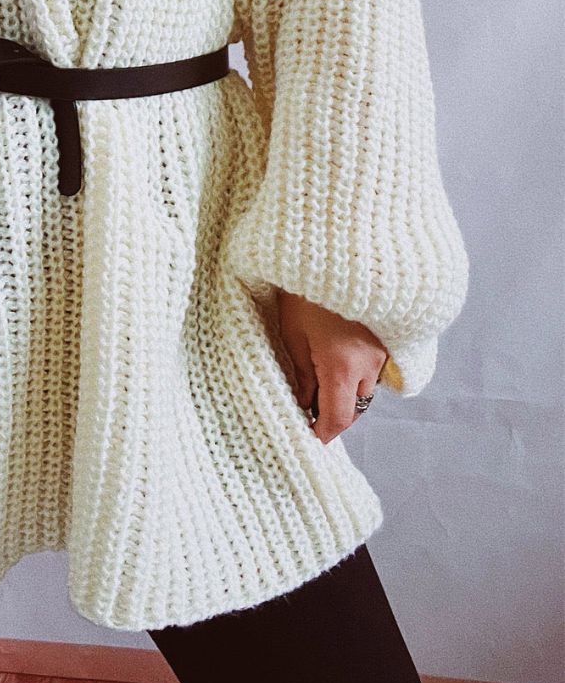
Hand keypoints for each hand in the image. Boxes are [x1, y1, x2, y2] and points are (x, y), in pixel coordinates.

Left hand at [276, 290, 387, 443]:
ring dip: (348, 391)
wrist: (343, 246)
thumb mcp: (293, 331)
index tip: (309, 436)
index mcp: (342, 366)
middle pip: (357, 407)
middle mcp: (370, 364)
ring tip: (320, 381)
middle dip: (335, 414)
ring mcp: (383, 349)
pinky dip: (359, 371)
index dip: (324, 432)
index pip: (338, 418)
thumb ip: (300, 372)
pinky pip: (375, 366)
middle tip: (309, 410)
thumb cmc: (308, 287)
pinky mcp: (389, 335)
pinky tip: (339, 358)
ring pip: (367, 387)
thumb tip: (303, 402)